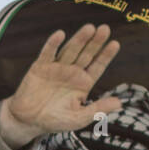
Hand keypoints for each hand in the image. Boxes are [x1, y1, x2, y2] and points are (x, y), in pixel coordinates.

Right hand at [0, 25, 121, 147]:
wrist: (28, 121)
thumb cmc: (55, 120)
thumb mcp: (79, 118)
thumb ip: (98, 109)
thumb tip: (120, 104)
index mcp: (83, 83)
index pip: (97, 66)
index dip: (106, 55)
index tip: (115, 44)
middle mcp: (72, 72)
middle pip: (86, 54)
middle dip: (95, 42)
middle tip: (105, 29)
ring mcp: (57, 67)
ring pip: (70, 50)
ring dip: (79, 39)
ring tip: (89, 28)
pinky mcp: (40, 67)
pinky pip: (48, 53)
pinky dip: (53, 44)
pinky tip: (60, 34)